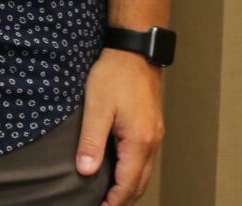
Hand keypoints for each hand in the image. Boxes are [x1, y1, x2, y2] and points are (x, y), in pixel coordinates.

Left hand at [78, 48, 164, 204]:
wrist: (136, 51)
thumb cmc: (114, 75)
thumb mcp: (96, 106)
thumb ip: (91, 141)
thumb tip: (86, 171)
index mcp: (139, 141)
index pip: (128, 184)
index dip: (114, 201)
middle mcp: (152, 142)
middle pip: (140, 183)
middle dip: (123, 199)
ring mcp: (155, 135)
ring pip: (145, 172)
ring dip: (130, 187)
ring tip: (110, 196)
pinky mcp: (152, 127)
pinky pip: (146, 159)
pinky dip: (134, 172)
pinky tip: (120, 171)